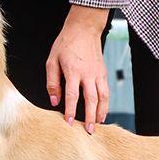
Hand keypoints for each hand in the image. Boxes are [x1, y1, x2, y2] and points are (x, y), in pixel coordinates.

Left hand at [45, 5, 109, 133]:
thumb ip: (52, 82)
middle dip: (90, 116)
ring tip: (98, 124)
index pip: (72, 95)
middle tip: (89, 131)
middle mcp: (88, 73)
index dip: (71, 110)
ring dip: (101, 112)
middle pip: (91, 99)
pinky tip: (102, 112)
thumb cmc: (66, 44)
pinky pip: (106, 92)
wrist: (84, 29)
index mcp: (73, 70)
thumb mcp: (52, 60)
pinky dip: (105, 104)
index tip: (69, 122)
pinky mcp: (103, 73)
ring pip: (103, 97)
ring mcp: (98, 73)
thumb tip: (54, 101)